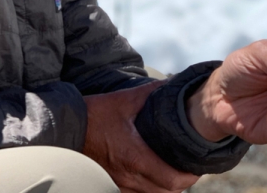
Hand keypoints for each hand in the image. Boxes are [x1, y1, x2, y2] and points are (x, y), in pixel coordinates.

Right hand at [83, 81, 198, 192]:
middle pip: (165, 192)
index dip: (189, 176)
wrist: (68, 127)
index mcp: (135, 156)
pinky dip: (151, 189)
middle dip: (182, 182)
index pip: (171, 180)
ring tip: (176, 170)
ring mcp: (118, 183)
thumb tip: (172, 84)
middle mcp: (128, 176)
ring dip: (167, 187)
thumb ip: (152, 92)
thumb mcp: (126, 99)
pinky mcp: (111, 183)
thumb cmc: (97, 113)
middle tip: (191, 167)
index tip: (198, 165)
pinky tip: (154, 174)